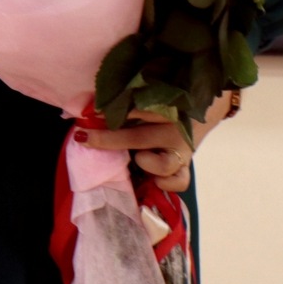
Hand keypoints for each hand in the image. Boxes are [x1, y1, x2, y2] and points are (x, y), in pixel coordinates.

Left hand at [75, 92, 236, 192]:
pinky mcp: (186, 167)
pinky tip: (154, 178)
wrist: (196, 114)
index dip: (110, 110)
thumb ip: (124, 104)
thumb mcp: (146, 100)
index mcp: (162, 107)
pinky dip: (165, 183)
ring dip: (145, 163)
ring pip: (164, 164)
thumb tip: (87, 108)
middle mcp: (172, 129)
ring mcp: (181, 151)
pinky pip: (179, 182)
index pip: (136, 108)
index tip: (89, 113)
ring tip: (138, 158)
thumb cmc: (160, 107)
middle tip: (85, 138)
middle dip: (109, 140)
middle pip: (139, 137)